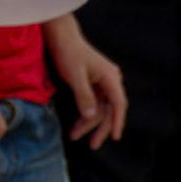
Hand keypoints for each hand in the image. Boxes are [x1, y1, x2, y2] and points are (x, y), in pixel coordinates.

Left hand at [44, 15, 127, 147]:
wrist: (61, 36)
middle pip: (109, 109)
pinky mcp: (94, 83)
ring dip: (88, 122)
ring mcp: (103, 82)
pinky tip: (78, 124)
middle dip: (100, 128)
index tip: (115, 137)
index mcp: (110, 77)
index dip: (117, 122)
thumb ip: (84, 96)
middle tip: (92, 145)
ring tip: (74, 135)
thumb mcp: (74, 75)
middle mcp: (110, 80)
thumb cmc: (68, 52)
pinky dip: (85, 113)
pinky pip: (93, 102)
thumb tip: (91, 116)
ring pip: (100, 108)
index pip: (118, 104)